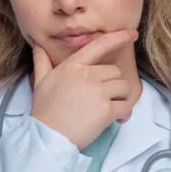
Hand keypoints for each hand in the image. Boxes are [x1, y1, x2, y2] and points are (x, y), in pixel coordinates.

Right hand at [30, 28, 137, 149]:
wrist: (47, 137)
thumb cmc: (44, 111)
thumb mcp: (40, 82)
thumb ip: (42, 62)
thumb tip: (37, 46)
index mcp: (73, 66)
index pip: (99, 45)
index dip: (118, 37)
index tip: (132, 34)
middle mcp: (87, 75)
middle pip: (115, 72)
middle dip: (113, 85)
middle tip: (104, 99)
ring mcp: (98, 92)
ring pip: (124, 87)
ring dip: (121, 99)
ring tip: (111, 109)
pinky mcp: (106, 110)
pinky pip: (126, 106)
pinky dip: (125, 114)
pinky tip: (117, 120)